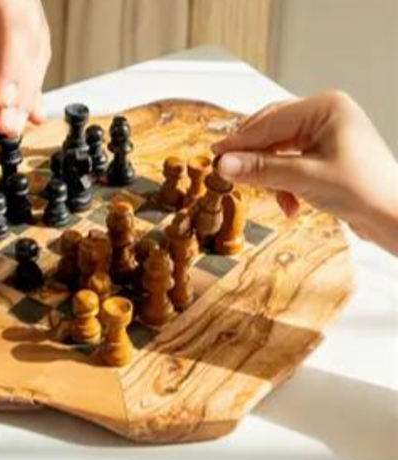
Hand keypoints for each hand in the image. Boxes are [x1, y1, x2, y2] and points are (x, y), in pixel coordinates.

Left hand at [0, 0, 50, 135]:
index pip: (14, 22)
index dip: (12, 65)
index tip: (2, 99)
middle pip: (30, 43)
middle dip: (20, 91)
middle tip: (5, 124)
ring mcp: (25, 7)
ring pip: (36, 54)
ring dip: (26, 95)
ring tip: (11, 124)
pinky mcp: (23, 24)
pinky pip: (33, 55)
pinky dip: (28, 86)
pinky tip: (30, 111)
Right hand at [212, 91, 397, 254]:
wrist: (395, 217)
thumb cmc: (365, 191)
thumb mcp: (304, 179)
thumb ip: (261, 169)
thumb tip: (223, 164)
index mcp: (326, 107)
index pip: (270, 121)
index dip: (240, 141)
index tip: (215, 154)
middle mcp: (325, 115)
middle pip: (271, 132)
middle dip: (256, 160)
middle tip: (230, 174)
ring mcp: (325, 134)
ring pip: (278, 150)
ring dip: (272, 177)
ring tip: (275, 197)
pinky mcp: (324, 155)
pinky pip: (289, 163)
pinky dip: (284, 184)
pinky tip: (290, 204)